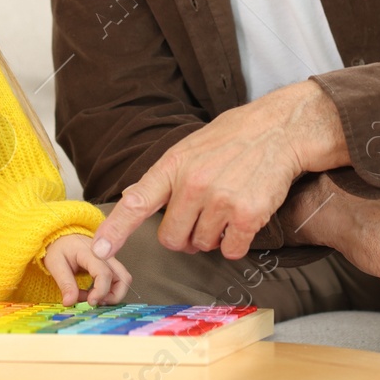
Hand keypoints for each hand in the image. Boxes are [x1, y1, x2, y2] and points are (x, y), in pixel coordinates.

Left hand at [43, 233, 131, 304]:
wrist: (65, 238)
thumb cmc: (61, 248)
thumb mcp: (55, 264)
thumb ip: (64, 283)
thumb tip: (69, 302)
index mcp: (91, 252)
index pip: (104, 273)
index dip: (100, 291)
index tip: (90, 302)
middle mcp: (106, 255)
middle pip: (123, 277)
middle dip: (113, 296)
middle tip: (95, 302)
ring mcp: (111, 260)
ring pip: (123, 280)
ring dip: (112, 295)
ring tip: (90, 298)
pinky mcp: (111, 266)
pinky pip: (117, 281)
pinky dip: (108, 292)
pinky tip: (91, 293)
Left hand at [92, 79, 346, 261]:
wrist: (280, 129)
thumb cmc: (234, 137)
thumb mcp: (191, 147)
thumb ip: (166, 176)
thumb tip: (134, 197)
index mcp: (173, 165)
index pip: (136, 202)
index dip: (115, 230)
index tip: (99, 250)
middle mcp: (193, 184)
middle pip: (172, 238)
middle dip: (184, 236)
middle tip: (202, 217)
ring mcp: (220, 201)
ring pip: (202, 246)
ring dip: (212, 238)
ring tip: (227, 208)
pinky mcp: (248, 215)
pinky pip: (231, 250)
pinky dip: (236, 243)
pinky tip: (244, 220)